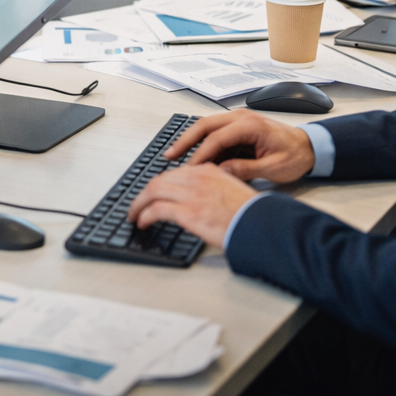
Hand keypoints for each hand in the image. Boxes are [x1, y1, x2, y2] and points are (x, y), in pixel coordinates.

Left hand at [127, 163, 257, 247]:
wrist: (261, 225)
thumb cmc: (251, 213)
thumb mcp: (231, 191)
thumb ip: (213, 188)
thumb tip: (199, 198)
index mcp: (208, 171)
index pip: (175, 173)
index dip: (159, 184)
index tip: (153, 193)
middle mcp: (197, 178)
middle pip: (159, 180)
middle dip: (144, 193)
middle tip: (137, 203)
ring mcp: (191, 194)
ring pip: (152, 191)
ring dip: (138, 204)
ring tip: (134, 214)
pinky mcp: (188, 212)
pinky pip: (156, 210)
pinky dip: (144, 215)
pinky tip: (141, 222)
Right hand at [163, 109, 315, 182]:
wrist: (310, 147)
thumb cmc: (296, 155)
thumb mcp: (273, 169)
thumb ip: (246, 170)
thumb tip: (221, 173)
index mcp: (251, 125)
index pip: (217, 139)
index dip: (200, 155)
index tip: (189, 169)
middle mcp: (241, 118)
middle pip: (204, 125)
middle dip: (185, 140)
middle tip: (169, 155)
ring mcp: (239, 120)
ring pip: (206, 127)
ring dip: (190, 141)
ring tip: (175, 156)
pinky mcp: (238, 127)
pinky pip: (215, 133)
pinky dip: (202, 144)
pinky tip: (195, 157)